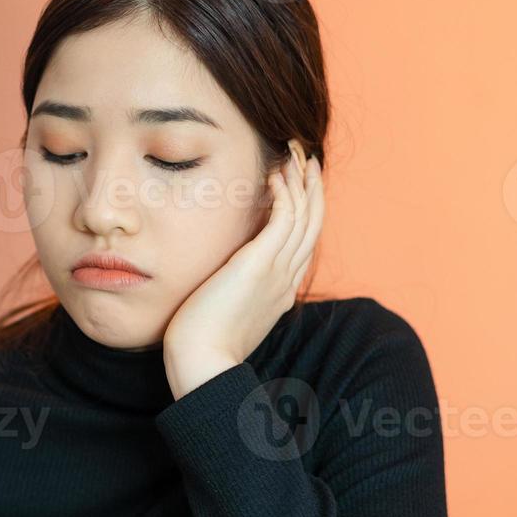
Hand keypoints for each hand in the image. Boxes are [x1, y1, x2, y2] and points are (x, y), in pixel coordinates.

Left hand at [162, 139, 323, 398]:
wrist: (203, 363)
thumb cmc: (204, 345)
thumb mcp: (227, 315)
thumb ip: (234, 294)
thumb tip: (225, 283)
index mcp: (281, 290)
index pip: (303, 242)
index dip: (305, 210)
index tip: (297, 186)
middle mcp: (287, 278)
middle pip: (313, 223)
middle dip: (312, 187)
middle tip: (307, 158)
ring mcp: (278, 270)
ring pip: (306, 215)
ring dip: (303, 180)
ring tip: (296, 152)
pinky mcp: (261, 263)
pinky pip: (286, 217)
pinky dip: (286, 192)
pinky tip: (276, 173)